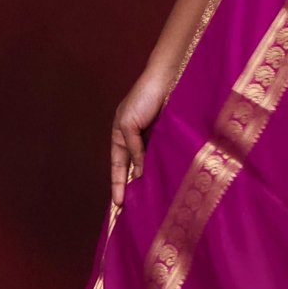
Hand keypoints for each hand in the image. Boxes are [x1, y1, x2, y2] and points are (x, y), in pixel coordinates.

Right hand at [110, 70, 170, 206]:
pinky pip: (165, 157)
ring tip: (152, 202)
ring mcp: (154, 139)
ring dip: (151, 180)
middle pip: (133, 169)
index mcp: (121, 135)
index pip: (117, 166)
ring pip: (150, 165)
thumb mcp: (129, 125)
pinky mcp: (170, 137)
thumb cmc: (143, 97)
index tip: (118, 205)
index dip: (117, 184)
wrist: (168, 78)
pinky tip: (168, 182)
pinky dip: (164, 169)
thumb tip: (138, 173)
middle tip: (135, 210)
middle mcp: (137, 139)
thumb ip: (133, 149)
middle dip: (133, 187)